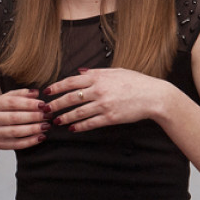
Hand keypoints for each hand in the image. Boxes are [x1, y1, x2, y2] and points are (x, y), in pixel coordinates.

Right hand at [0, 88, 51, 150]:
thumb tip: (36, 92)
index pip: (13, 103)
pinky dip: (30, 141)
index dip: (29, 104)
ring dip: (34, 129)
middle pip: (15, 118)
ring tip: (46, 126)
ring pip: (16, 132)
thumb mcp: (4, 99)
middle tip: (48, 115)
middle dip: (34, 117)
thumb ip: (20, 94)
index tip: (43, 104)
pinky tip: (41, 137)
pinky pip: (17, 144)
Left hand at [43, 68, 166, 131]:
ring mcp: (104, 104)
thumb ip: (96, 72)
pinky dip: (80, 126)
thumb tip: (80, 72)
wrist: (154, 96)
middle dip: (56, 104)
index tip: (47, 92)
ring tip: (56, 121)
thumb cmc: (137, 82)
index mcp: (99, 77)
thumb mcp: (116, 71)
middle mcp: (99, 90)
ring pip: (78, 112)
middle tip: (45, 109)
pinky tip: (72, 128)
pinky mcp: (110, 118)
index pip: (71, 82)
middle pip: (71, 98)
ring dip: (65, 117)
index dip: (57, 87)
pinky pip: (91, 123)